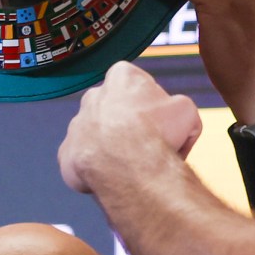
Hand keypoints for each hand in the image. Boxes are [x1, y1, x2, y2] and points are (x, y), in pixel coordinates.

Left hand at [58, 63, 201, 195]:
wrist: (129, 168)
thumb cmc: (157, 135)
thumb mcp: (186, 112)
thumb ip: (178, 109)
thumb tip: (175, 123)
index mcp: (121, 77)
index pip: (138, 85)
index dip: (154, 106)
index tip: (162, 123)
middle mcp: (93, 96)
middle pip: (115, 110)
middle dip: (129, 125)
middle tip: (147, 146)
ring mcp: (77, 125)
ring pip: (98, 136)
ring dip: (111, 148)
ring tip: (130, 166)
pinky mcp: (67, 153)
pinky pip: (83, 161)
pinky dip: (96, 170)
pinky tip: (112, 177)